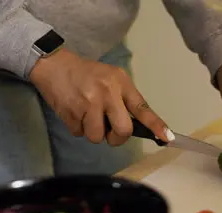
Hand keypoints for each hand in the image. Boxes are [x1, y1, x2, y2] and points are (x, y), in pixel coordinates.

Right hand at [29, 48, 172, 145]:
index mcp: (121, 84)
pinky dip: (79, 128)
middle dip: (117, 138)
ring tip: (88, 116)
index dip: (156, 125)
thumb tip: (138, 125)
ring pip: (98, 137)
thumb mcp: (113, 78)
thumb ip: (126, 99)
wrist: (54, 66)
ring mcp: (88, 104)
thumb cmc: (89, 74)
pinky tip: (76, 113)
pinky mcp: (70, 113)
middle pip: (123, 131)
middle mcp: (107, 94)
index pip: (142, 108)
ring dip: (94, 132)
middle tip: (110, 131)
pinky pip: (80, 134)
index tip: (167, 138)